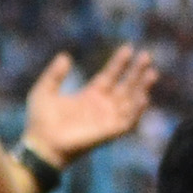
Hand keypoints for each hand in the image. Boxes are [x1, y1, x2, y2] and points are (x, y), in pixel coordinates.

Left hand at [23, 46, 157, 162]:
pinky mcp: (108, 132)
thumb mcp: (45, 90)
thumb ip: (55, 73)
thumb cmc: (40, 121)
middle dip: (137, 72)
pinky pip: (128, 122)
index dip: (119, 63)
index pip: (110, 76)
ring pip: (131, 102)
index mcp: (89, 96)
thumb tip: (65, 56)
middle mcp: (102, 107)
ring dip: (142, 88)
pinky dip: (137, 111)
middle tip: (147, 55)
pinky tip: (143, 97)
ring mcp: (106, 119)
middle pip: (125, 86)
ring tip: (152, 73)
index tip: (129, 48)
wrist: (41, 144)